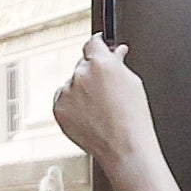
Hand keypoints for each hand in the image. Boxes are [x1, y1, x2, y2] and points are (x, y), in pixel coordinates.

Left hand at [52, 37, 152, 168]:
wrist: (123, 146)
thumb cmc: (132, 117)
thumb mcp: (132, 82)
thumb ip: (118, 63)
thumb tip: (115, 52)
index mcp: (100, 64)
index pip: (93, 43)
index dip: (98, 44)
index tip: (99, 44)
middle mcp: (80, 75)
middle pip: (83, 65)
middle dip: (93, 71)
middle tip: (106, 88)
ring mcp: (66, 93)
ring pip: (72, 84)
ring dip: (82, 89)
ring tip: (101, 108)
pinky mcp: (58, 109)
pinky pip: (64, 100)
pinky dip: (73, 104)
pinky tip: (90, 115)